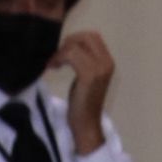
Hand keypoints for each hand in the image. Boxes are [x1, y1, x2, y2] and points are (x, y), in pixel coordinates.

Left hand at [51, 24, 116, 156]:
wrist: (86, 125)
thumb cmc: (83, 104)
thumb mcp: (86, 77)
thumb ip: (84, 60)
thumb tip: (69, 45)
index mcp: (108, 61)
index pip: (92, 36)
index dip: (75, 39)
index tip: (63, 53)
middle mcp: (106, 62)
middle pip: (85, 36)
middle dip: (68, 43)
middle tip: (57, 57)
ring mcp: (99, 68)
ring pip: (76, 45)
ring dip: (61, 52)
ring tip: (54, 64)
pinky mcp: (88, 75)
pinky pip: (71, 55)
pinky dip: (59, 59)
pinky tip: (53, 68)